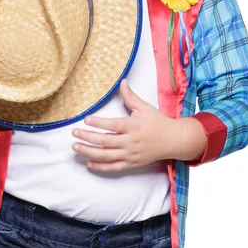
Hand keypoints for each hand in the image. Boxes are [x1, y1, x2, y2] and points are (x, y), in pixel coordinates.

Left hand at [71, 79, 205, 170]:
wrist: (173, 140)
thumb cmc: (157, 122)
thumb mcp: (144, 107)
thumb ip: (130, 96)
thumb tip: (122, 80)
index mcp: (134, 126)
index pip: (114, 125)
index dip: (100, 123)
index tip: (86, 120)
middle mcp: (131, 142)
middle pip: (106, 142)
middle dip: (88, 138)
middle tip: (74, 133)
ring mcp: (131, 155)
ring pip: (107, 156)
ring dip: (90, 152)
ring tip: (76, 147)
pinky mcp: (132, 164)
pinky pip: (114, 167)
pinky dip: (101, 166)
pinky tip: (88, 163)